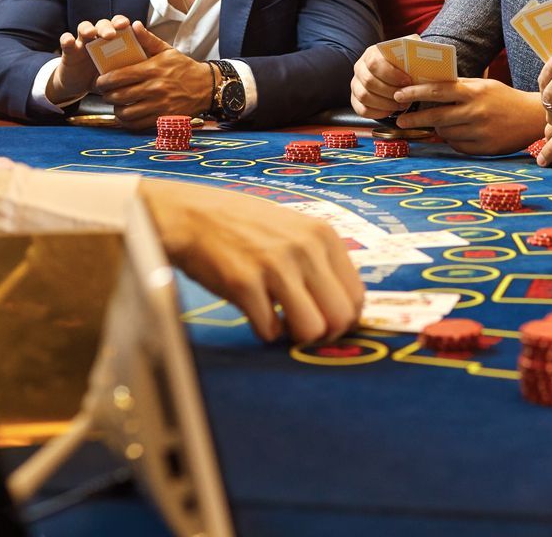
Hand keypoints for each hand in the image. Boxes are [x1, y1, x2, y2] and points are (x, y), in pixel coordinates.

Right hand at [47, 13, 132, 103]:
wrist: (80, 84)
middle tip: (111, 35)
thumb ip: (132, 66)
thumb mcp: (119, 71)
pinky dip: (67, 39)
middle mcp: (98, 37)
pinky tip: (69, 40)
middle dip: (107, 27)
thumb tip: (153, 66)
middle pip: (103, 25)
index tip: (128, 26)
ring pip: (84, 28)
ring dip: (88, 28)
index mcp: (114, 40)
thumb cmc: (105, 75)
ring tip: (91, 34)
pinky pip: (66, 40)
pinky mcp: (69, 51)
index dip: (122, 22)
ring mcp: (83, 42)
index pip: (118, 25)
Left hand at [94, 24, 216, 127]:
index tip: (100, 81)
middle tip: (105, 93)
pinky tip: (127, 116)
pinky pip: (137, 125)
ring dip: (116, 110)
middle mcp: (154, 89)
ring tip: (116, 105)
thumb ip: (148, 40)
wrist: (206, 87)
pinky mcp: (163, 119)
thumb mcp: (167, 50)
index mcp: (152, 69)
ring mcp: (159, 106)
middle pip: (119, 96)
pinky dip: (127, 122)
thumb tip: (133, 25)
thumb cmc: (183, 67)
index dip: (104, 81)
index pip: (119, 77)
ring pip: (126, 113)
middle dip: (107, 95)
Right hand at [142, 179, 362, 343]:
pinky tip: (256, 312)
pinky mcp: (244, 284)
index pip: (356, 296)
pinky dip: (264, 330)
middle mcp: (306, 249)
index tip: (327, 321)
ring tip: (281, 321)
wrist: (194, 215)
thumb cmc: (246, 226)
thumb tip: (345, 309)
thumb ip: (321, 261)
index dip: (344, 318)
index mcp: (324, 235)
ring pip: (311, 330)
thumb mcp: (296, 230)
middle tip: (304, 328)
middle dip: (325, 333)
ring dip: (296, 335)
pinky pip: (269, 331)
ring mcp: (275, 266)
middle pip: (341, 318)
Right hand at [350, 43, 413, 118]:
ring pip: (364, 96)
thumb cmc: (404, 61)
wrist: (397, 70)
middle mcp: (360, 68)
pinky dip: (377, 113)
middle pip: (369, 82)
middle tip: (406, 97)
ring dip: (385, 104)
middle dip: (390, 92)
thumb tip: (422, 50)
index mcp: (372, 53)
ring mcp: (356, 84)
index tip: (407, 81)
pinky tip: (390, 111)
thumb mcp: (409, 51)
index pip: (374, 63)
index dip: (391, 74)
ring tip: (400, 105)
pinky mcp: (356, 99)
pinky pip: (361, 109)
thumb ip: (413, 49)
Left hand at [391, 78, 541, 155]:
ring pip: (446, 133)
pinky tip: (461, 134)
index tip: (398, 96)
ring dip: (439, 129)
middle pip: (436, 116)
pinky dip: (454, 141)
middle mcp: (476, 111)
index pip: (438, 91)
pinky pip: (458, 147)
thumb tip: (428, 86)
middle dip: (415, 118)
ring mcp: (480, 132)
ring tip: (443, 124)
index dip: (415, 93)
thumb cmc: (504, 98)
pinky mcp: (485, 149)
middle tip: (401, 120)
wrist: (533, 117)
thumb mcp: (483, 85)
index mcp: (474, 92)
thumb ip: (459, 86)